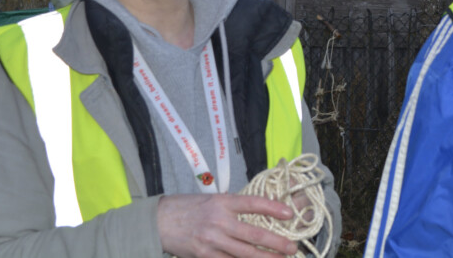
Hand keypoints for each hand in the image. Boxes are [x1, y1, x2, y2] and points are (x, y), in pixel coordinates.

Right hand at [158, 194, 298, 257]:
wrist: (160, 221)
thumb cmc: (189, 207)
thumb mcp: (213, 200)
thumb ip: (233, 207)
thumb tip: (260, 214)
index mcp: (223, 202)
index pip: (253, 203)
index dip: (273, 209)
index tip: (289, 214)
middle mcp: (219, 221)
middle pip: (254, 234)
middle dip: (277, 243)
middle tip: (293, 248)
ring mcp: (212, 241)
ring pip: (244, 254)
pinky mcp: (204, 256)